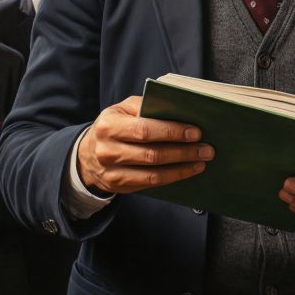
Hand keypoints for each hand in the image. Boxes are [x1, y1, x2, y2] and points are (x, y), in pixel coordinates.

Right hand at [75, 96, 212, 194]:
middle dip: (183, 152)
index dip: (172, 132)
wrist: (87, 155)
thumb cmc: (113, 126)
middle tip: (206, 149)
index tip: (196, 132)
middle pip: (152, 154)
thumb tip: (179, 110)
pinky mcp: (119, 186)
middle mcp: (108, 150)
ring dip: (182, 168)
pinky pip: (150, 184)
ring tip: (201, 161)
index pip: (145, 130)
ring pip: (153, 173)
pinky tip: (187, 171)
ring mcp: (112, 172)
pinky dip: (172, 177)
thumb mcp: (122, 109)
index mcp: (109, 125)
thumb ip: (145, 107)